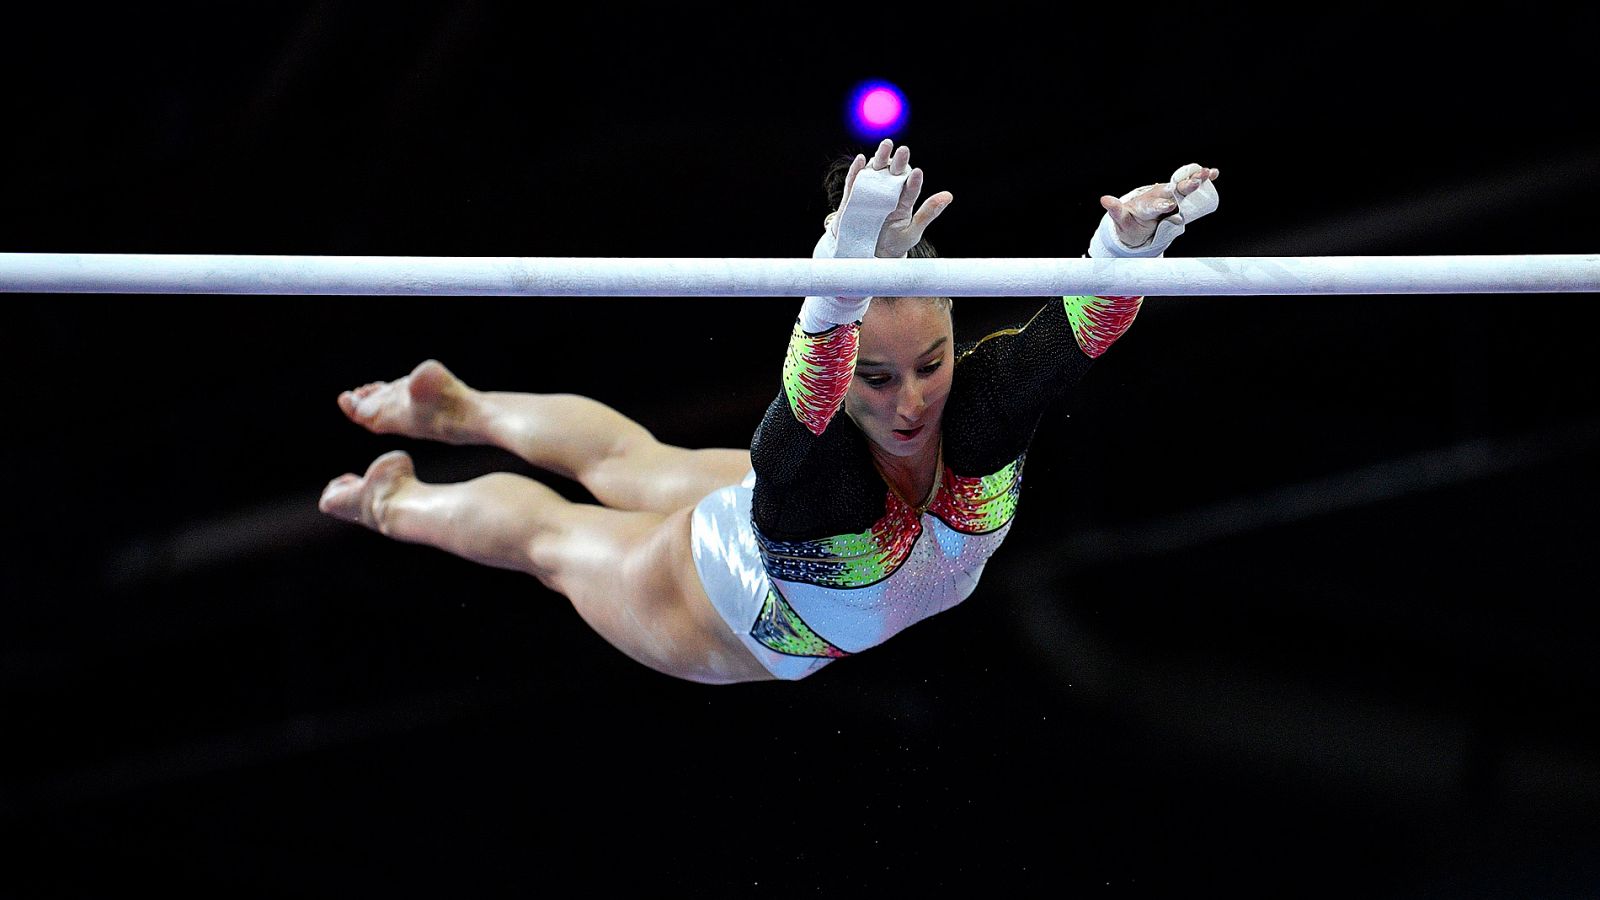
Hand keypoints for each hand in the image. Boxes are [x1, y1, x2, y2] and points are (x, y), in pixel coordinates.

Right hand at [835, 139, 952, 257]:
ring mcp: (870, 193)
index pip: (910, 187)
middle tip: (904, 150)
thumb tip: (949, 195)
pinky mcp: (852, 198)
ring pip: (875, 172)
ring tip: (887, 146)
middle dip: (898, 161)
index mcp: (904, 201)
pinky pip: (853, 183)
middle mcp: (888, 192)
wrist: (869, 255)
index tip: (917, 173)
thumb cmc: (894, 243)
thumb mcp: (913, 232)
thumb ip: (928, 213)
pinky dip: (856, 171)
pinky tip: (860, 160)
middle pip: (893, 173)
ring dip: (879, 158)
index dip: (913, 181)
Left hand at [1100, 165, 1219, 248]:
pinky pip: (1192, 187)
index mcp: (1145, 204)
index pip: (1153, 204)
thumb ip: (1115, 210)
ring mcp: (1170, 195)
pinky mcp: (1179, 197)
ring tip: (1206, 173)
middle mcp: (1159, 196)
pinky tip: (1213, 173)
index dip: (1160, 204)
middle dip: (1182, 187)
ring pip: (1183, 186)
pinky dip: (1202, 180)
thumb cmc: (1130, 221)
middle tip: (1193, 183)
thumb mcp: (1121, 220)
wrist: (1137, 221)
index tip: (1168, 205)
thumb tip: (1104, 199)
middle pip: (1172, 191)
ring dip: (1195, 179)